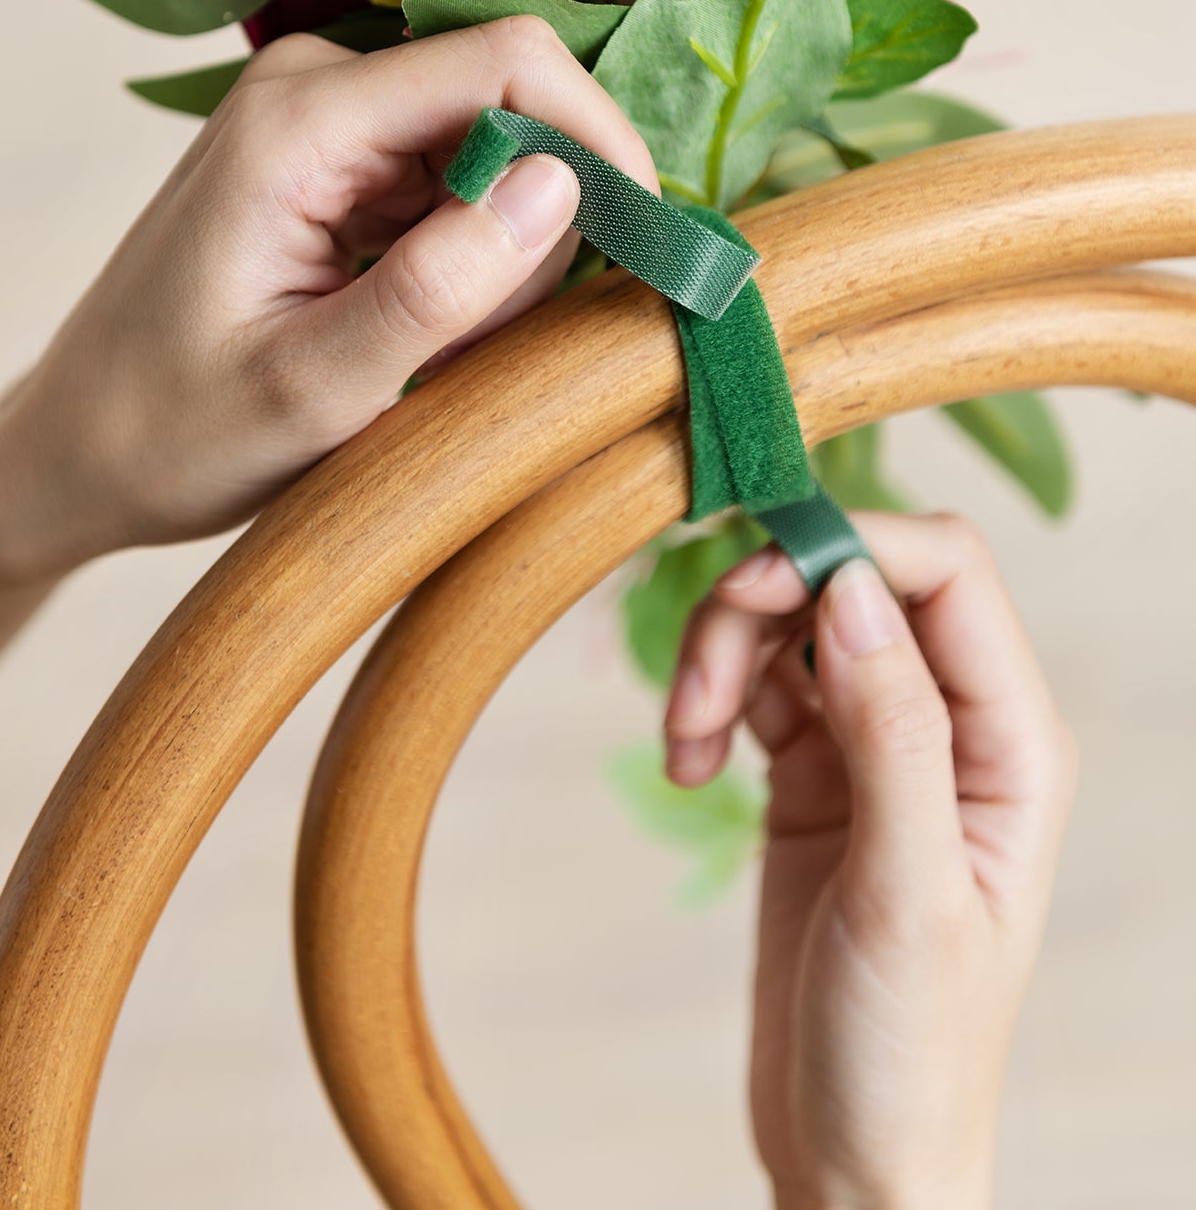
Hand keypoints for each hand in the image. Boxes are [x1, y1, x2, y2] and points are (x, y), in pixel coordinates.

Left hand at [0, 19, 655, 612]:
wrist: (83, 449)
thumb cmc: (176, 433)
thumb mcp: (312, 392)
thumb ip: (439, 292)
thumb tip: (569, 187)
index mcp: (300, 120)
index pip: (506, 62)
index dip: (600, 137)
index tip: (643, 240)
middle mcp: (316, 88)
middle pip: (510, 104)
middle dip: (544, 221)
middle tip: (492, 343)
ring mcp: (327, 119)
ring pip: (493, 149)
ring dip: (505, 254)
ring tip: (441, 355)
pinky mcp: (339, 160)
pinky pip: (456, 181)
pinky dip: (473, 260)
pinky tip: (423, 335)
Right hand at [662, 513, 1077, 1209]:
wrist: (854, 1157)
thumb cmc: (910, 1054)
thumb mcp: (907, 894)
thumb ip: (893, 731)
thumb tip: (854, 588)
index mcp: (1013, 742)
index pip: (946, 572)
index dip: (849, 548)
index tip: (753, 582)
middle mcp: (952, 725)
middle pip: (855, 582)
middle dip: (763, 605)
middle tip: (698, 687)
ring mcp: (878, 744)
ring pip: (794, 622)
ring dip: (722, 656)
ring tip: (684, 743)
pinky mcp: (815, 772)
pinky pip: (757, 682)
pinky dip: (709, 700)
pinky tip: (687, 763)